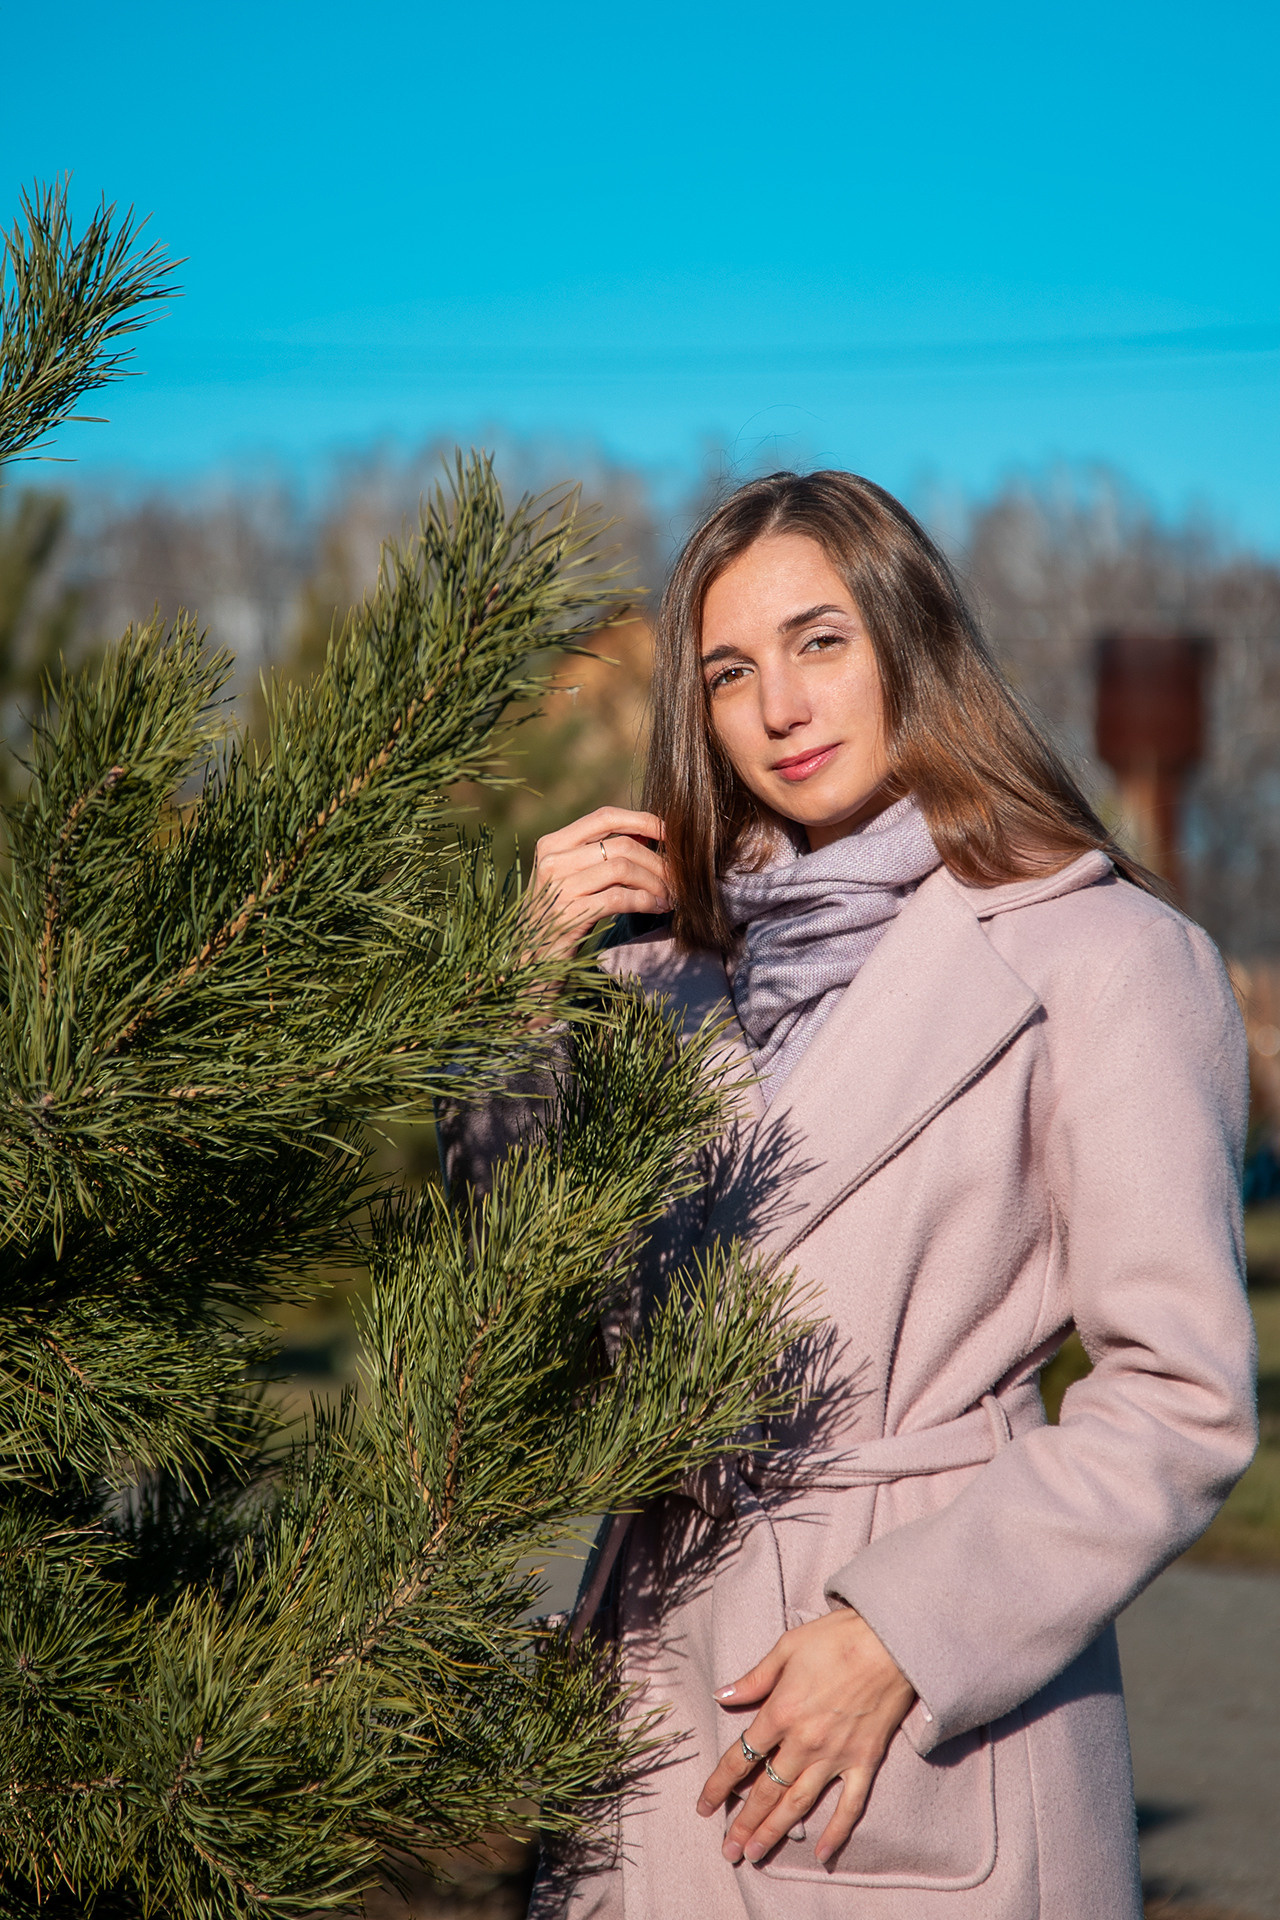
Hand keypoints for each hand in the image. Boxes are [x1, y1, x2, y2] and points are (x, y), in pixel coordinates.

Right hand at [528, 807, 669, 959]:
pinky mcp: (570, 914)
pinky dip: (646, 901)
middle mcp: (552, 860)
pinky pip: (621, 898)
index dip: (643, 820)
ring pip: (624, 869)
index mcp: (552, 843)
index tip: (670, 834)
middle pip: (621, 845)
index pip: (605, 817)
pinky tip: (658, 908)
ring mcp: (559, 887)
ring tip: (669, 896)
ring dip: (655, 882)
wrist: (532, 960)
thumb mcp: (571, 877)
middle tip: (676, 877)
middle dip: (657, 861)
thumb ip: (599, 853)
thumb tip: (647, 832)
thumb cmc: (560, 915)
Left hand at [696, 1609, 914, 1867]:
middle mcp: (804, 1743)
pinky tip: (822, 1856)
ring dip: (774, 1832)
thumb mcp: (786, 1648)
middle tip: (727, 1851)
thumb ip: (754, 1679)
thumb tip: (721, 1695)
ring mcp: (835, 1756)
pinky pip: (849, 1806)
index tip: (703, 1807)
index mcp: (780, 1713)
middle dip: (743, 1823)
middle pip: (766, 1791)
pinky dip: (836, 1832)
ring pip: (798, 1804)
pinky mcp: (865, 1762)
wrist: (890, 1641)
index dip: (718, 1785)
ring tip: (754, 1856)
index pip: (740, 1757)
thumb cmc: (835, 1638)